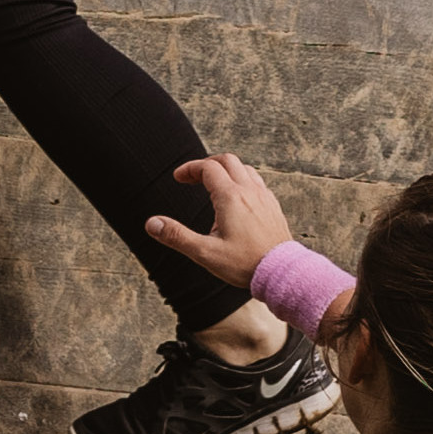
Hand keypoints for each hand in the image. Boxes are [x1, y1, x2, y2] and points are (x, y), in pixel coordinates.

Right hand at [140, 155, 295, 287]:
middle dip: (206, 164)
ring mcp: (264, 197)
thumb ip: (177, 236)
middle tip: (193, 177)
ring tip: (213, 184)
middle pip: (227, 161)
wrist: (280, 272)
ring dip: (226, 170)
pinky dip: (243, 180)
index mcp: (230, 197)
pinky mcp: (273, 207)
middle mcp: (249, 191)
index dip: (189, 169)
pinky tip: (238, 197)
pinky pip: (257, 182)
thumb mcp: (205, 253)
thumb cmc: (244, 264)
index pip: (207, 168)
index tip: (178, 178)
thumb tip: (152, 223)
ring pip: (244, 169)